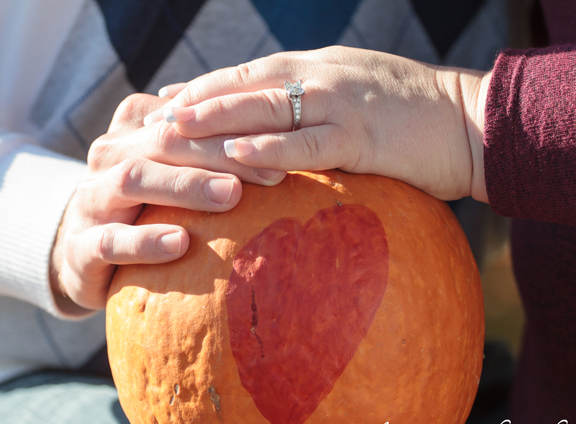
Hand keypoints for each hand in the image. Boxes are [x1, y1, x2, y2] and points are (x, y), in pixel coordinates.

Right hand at [50, 93, 285, 315]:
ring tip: (230, 196)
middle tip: (270, 174)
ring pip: (133, 179)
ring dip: (184, 185)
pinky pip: (110, 240)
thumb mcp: (172, 173)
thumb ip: (207, 152)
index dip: (233, 129)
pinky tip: (179, 243)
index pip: (185, 119)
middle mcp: (108, 155)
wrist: (83, 255)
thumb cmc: (145, 210)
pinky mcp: (80, 246)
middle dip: (218, 154)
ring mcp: (90, 198)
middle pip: (163, 141)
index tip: (283, 147)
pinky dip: (145, 240)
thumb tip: (279, 143)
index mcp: (132, 129)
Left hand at [146, 46, 490, 202]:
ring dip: (218, 117)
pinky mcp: (360, 135)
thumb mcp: (351, 99)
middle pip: (244, 86)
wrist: (469, 121)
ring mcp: (338, 104)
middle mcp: (318, 78)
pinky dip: (270, 147)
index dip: (203, 88)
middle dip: (196, 102)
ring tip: (176, 130)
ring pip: (266, 108)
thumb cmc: (409, 116)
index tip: (165, 104)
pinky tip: (238, 153)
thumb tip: (272, 128)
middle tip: (153, 119)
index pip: (246, 76)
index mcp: (314, 70)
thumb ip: (310, 108)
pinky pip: (307, 142)